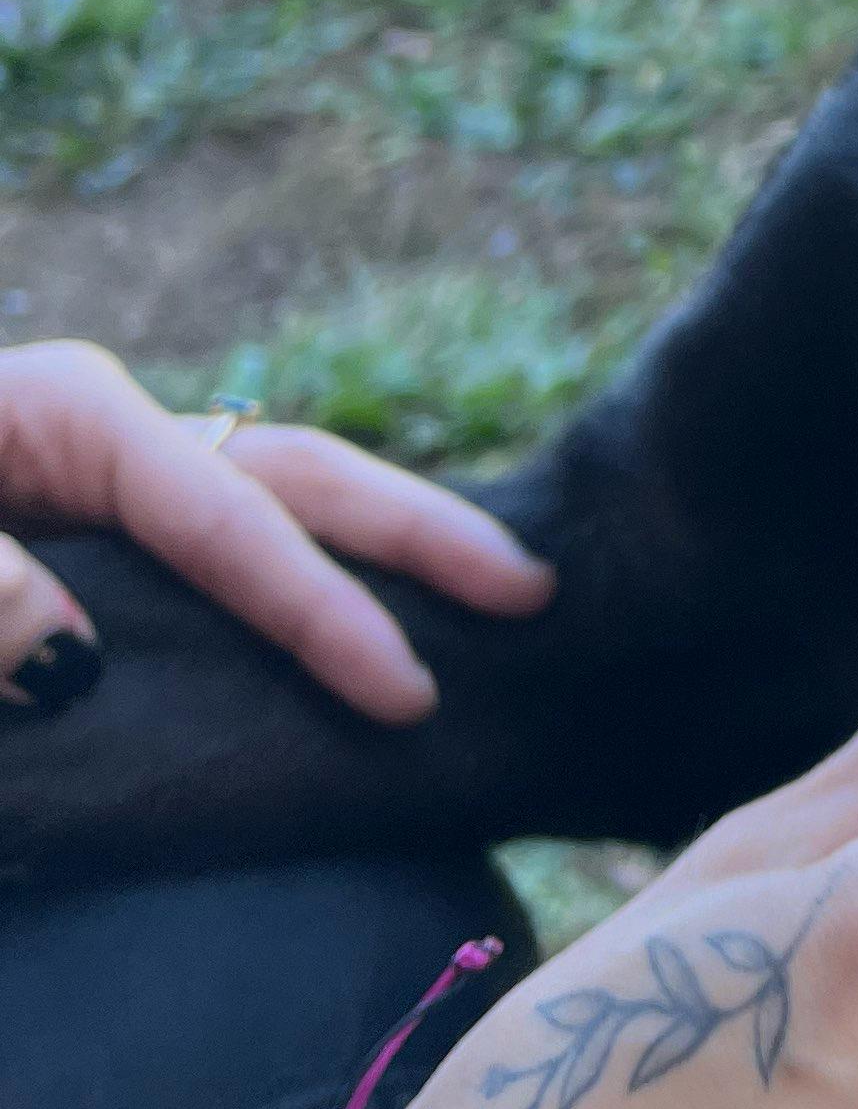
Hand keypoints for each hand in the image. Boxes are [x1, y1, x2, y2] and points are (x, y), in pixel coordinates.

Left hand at [0, 337, 552, 724]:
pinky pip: (226, 558)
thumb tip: (73, 658)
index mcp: (75, 415)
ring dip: (384, 552)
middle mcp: (118, 434)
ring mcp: (115, 478)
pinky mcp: (103, 534)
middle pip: (303, 476)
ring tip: (491, 603)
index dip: (325, 608)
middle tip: (534, 593)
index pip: (232, 517)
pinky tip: (369, 626)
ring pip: (280, 508)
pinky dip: (310, 586)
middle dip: (420, 531)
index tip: (408, 694)